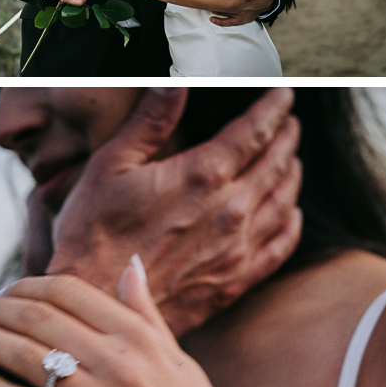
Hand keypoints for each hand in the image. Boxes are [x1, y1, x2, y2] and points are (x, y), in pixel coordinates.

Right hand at [48, 88, 301, 337]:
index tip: (284, 95)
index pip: (255, 131)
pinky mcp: (234, 281)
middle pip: (276, 164)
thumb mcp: (110, 166)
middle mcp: (230, 210)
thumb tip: (175, 81)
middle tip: (291, 122)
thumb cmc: (93, 235)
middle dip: (287, 137)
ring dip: (292, 175)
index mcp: (202, 175)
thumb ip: (150, 121)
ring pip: (284, 202)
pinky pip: (279, 248)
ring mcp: (236, 248)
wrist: (99, 305)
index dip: (273, 108)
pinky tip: (291, 215)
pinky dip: (291, 225)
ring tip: (292, 160)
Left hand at [210, 0, 274, 26]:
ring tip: (206, 6)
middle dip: (212, 0)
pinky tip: (212, 19)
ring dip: (214, 9)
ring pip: (224, 12)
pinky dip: (220, 22)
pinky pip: (229, 22)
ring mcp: (240, 12)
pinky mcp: (241, 19)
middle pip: (223, 2)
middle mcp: (240, 3)